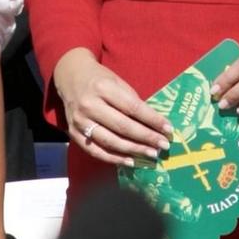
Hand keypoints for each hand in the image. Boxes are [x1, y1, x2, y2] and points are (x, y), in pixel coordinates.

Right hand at [52, 48, 171, 165]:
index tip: (168, 130)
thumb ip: (132, 102)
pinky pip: (95, 151)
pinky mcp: (74, 133)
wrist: (70, 77)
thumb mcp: (118, 82)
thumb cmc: (100, 79)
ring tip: (151, 154)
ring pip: (110, 141)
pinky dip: (114, 159)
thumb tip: (154, 125)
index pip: (133, 108)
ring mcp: (80, 121)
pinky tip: (130, 161)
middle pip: (122, 126)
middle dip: (146, 138)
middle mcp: (90, 105)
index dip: (152, 120)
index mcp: (103, 88)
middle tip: (163, 146)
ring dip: (133, 150)